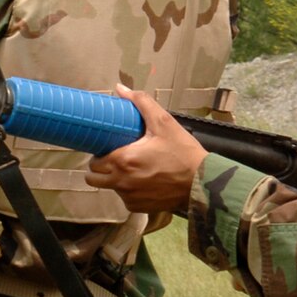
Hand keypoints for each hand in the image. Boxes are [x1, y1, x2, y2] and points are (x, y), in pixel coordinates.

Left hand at [84, 87, 207, 213]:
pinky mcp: (138, 208)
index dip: (99, 154)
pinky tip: (144, 181)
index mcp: (123, 160)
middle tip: (115, 159)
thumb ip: (141, 103)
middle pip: (94, 178)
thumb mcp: (164, 123)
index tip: (109, 148)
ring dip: (115, 180)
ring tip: (133, 169)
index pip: (94, 161)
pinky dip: (129, 191)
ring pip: (109, 188)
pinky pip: (125, 199)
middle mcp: (121, 182)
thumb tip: (120, 89)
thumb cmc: (183, 152)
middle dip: (100, 168)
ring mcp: (129, 197)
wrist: (202, 182)